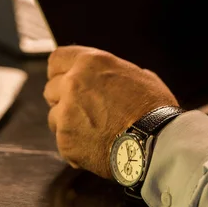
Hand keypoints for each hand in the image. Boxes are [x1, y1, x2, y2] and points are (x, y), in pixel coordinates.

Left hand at [44, 46, 176, 178]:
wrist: (156, 143)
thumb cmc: (155, 109)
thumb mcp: (141, 77)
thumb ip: (116, 73)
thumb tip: (113, 77)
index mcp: (91, 63)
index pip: (57, 59)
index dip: (61, 71)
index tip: (67, 80)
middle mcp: (73, 84)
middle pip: (51, 89)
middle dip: (64, 99)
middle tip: (86, 111)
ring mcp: (66, 114)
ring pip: (54, 117)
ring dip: (69, 123)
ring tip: (96, 132)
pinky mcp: (65, 141)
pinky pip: (64, 142)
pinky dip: (77, 146)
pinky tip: (99, 147)